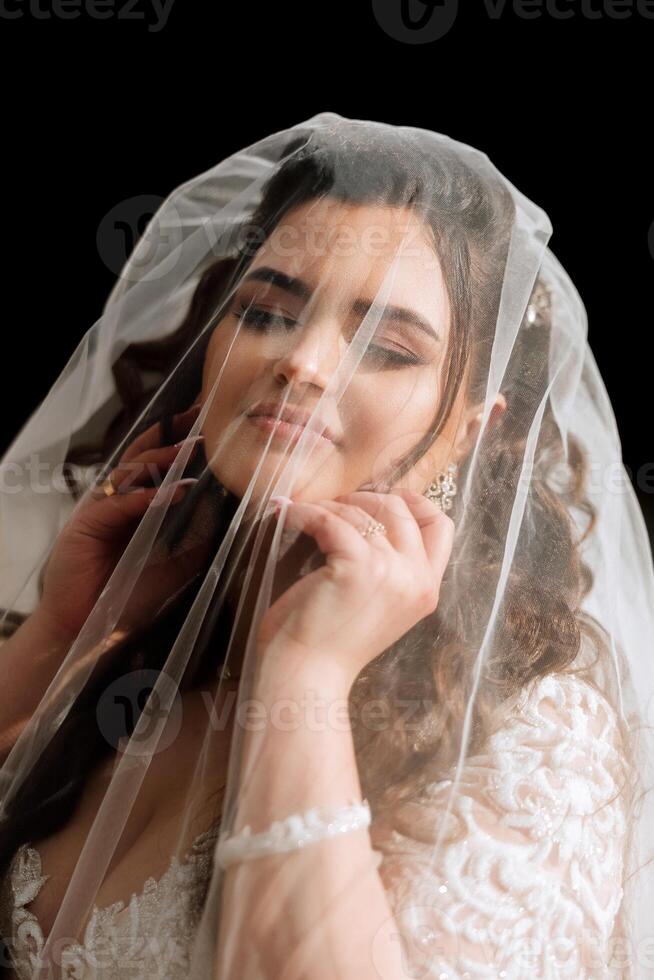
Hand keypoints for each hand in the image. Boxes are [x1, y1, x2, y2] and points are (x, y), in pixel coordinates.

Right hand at [37, 402, 211, 643]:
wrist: (88, 631)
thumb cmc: (129, 598)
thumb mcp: (177, 564)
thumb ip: (198, 537)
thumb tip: (229, 511)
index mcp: (136, 506)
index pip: (160, 466)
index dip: (181, 444)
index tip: (210, 427)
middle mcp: (116, 500)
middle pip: (144, 457)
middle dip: (172, 437)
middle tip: (201, 421)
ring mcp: (99, 509)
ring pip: (130, 472)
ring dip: (162, 461)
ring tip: (191, 452)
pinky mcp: (85, 524)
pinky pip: (118, 503)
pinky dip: (144, 497)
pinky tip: (171, 493)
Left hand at [255, 489, 454, 688]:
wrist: (306, 678)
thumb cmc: (330, 644)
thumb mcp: (378, 606)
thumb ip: (390, 572)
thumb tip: (372, 519)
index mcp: (427, 589)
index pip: (441, 526)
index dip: (413, 502)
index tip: (381, 497)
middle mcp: (416, 579)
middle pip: (400, 509)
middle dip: (363, 500)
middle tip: (331, 508)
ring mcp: (389, 572)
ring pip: (360, 513)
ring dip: (328, 507)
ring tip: (303, 515)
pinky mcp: (355, 567)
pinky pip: (328, 519)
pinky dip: (303, 512)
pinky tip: (287, 514)